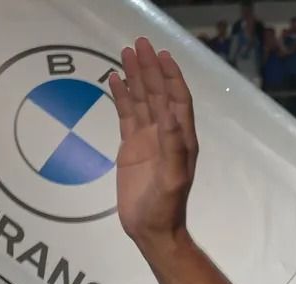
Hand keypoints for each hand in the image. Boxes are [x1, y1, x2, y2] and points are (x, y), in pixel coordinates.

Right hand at [109, 38, 198, 252]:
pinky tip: (114, 80)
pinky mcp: (131, 146)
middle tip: (139, 44)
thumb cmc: (165, 207)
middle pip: (158, 94)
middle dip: (150, 69)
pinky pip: (126, 115)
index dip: (171, 77)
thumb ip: (173, 147)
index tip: (162, 55)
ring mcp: (148, 139)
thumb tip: (172, 116)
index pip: (177, 100)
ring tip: (125, 53)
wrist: (151, 229)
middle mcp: (166, 134)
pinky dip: (121, 97)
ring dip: (136, 77)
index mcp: (181, 139)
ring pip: (142, 101)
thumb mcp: (172, 178)